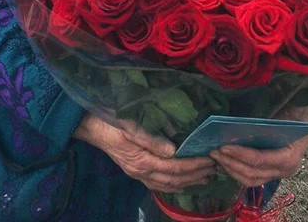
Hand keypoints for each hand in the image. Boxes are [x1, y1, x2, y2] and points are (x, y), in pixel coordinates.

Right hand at [73, 114, 215, 192]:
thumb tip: (173, 150)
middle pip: (174, 179)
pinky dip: (172, 186)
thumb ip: (151, 138)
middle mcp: (141, 172)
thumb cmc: (111, 122)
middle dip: (196, 175)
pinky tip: (181, 184)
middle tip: (215, 169)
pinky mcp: (135, 171)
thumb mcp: (130, 126)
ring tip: (205, 178)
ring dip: (187, 182)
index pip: (175, 167)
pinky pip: (157, 184)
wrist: (91, 127)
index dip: (194, 165)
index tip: (210, 159)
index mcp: (142, 161)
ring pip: (167, 185)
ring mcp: (137, 174)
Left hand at [210, 104, 307, 186]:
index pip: (260, 160)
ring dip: (231, 169)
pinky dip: (236, 171)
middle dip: (231, 163)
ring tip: (216, 158)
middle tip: (214, 152)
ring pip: (250, 180)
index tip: (224, 146)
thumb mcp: (291, 112)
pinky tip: (224, 162)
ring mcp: (277, 174)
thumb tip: (248, 116)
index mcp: (289, 157)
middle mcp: (284, 170)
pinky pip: (252, 177)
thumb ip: (275, 117)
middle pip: (252, 173)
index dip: (240, 154)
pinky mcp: (270, 172)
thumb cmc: (299, 114)